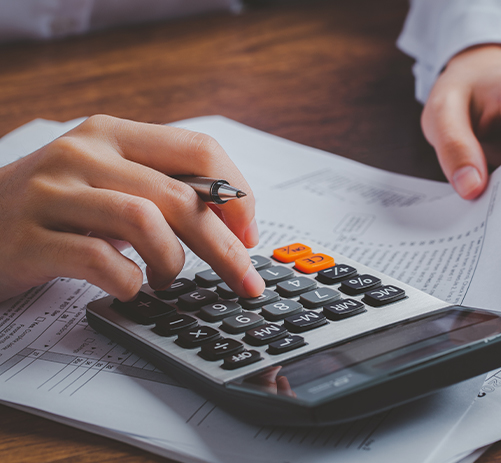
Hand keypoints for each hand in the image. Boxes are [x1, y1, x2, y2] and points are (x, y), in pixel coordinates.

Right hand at [0, 115, 264, 301]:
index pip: (199, 148)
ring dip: (172, 262)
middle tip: (244, 281)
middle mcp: (83, 153)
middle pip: (181, 196)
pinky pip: (98, 260)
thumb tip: (233, 220)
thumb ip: (161, 188)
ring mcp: (51, 193)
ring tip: (166, 279)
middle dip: (225, 247)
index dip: (237, 194)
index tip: (249, 234)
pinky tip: (128, 288)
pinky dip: (128, 282)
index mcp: (112, 134)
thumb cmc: (53, 209)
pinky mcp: (27, 237)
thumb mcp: (107, 182)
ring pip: (144, 222)